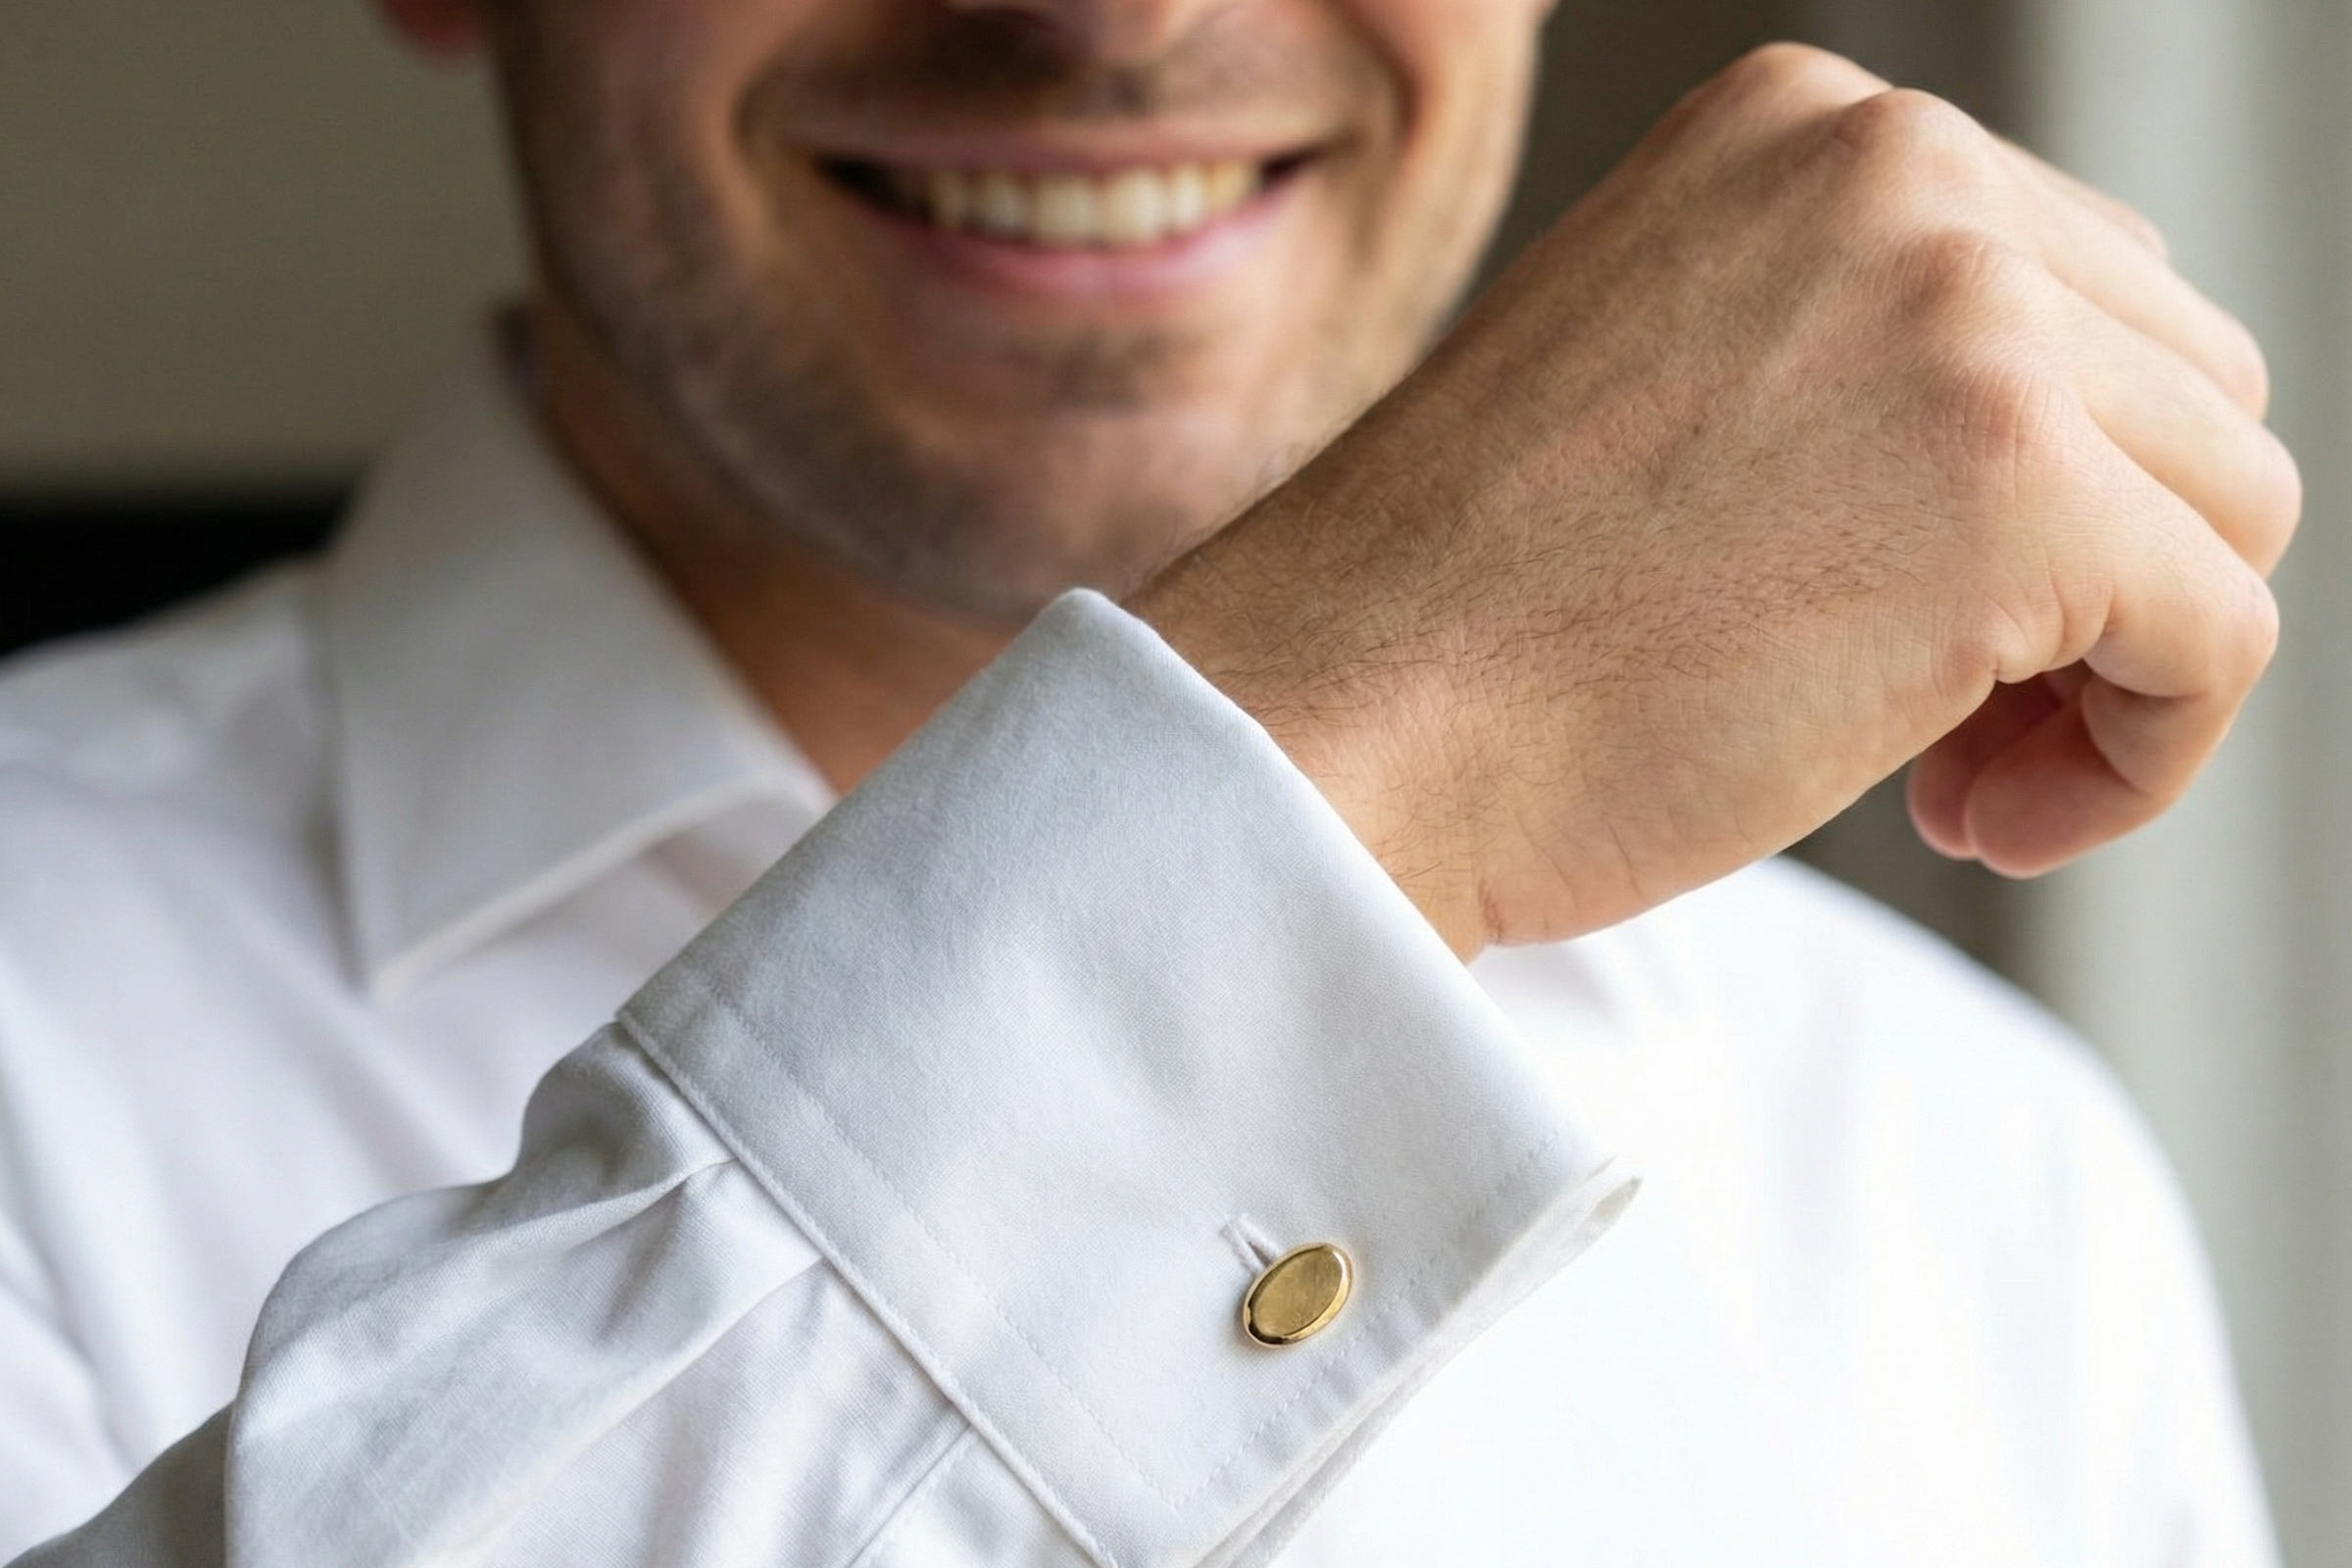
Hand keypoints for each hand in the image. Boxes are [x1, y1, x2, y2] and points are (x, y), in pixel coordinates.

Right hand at [1132, 44, 2298, 956]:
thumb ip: (1859, 356)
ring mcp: (1963, 313)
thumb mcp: (1676, 388)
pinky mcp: (2017, 489)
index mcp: (1805, 128)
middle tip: (1946, 720)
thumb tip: (2079, 463)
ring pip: (2232, 506)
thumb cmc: (1466, 615)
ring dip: (2119, 667)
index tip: (1911, 614)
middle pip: (2183, 383)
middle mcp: (1899, 167)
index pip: (2076, 289)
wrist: (1337, 718)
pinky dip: (2140, 758)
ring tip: (1952, 779)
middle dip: (2102, 571)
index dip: (2041, 483)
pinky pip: (2223, 639)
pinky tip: (1976, 820)